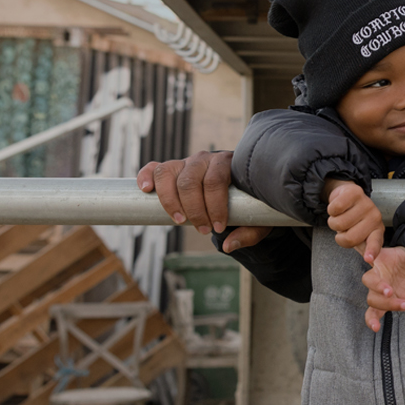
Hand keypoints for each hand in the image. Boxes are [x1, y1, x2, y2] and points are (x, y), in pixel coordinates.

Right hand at [137, 151, 272, 250]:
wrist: (236, 184)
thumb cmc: (248, 200)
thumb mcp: (258, 216)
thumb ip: (250, 231)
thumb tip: (229, 245)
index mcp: (228, 163)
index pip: (216, 180)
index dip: (214, 206)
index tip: (218, 228)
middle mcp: (205, 159)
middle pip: (190, 181)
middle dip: (194, 210)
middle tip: (203, 230)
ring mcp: (186, 162)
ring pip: (168, 174)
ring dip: (170, 200)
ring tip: (179, 221)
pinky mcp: (171, 169)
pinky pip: (154, 168)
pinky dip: (146, 176)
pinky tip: (145, 190)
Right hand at [324, 179, 384, 260]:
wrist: (348, 195)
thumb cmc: (354, 219)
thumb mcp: (360, 233)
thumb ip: (362, 245)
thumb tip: (369, 260)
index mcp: (377, 231)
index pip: (375, 243)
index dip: (371, 251)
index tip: (368, 259)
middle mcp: (375, 217)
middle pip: (349, 238)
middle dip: (340, 235)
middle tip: (344, 227)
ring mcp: (366, 204)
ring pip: (339, 223)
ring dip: (333, 221)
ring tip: (341, 216)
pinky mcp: (355, 192)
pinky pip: (335, 208)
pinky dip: (331, 210)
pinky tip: (339, 206)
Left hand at [363, 247, 404, 337]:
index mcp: (383, 300)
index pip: (372, 313)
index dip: (371, 320)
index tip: (377, 328)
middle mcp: (376, 288)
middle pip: (372, 299)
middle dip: (386, 303)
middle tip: (403, 303)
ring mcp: (376, 272)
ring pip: (368, 280)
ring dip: (378, 286)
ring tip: (389, 290)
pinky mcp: (380, 257)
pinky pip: (371, 256)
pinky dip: (369, 255)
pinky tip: (370, 258)